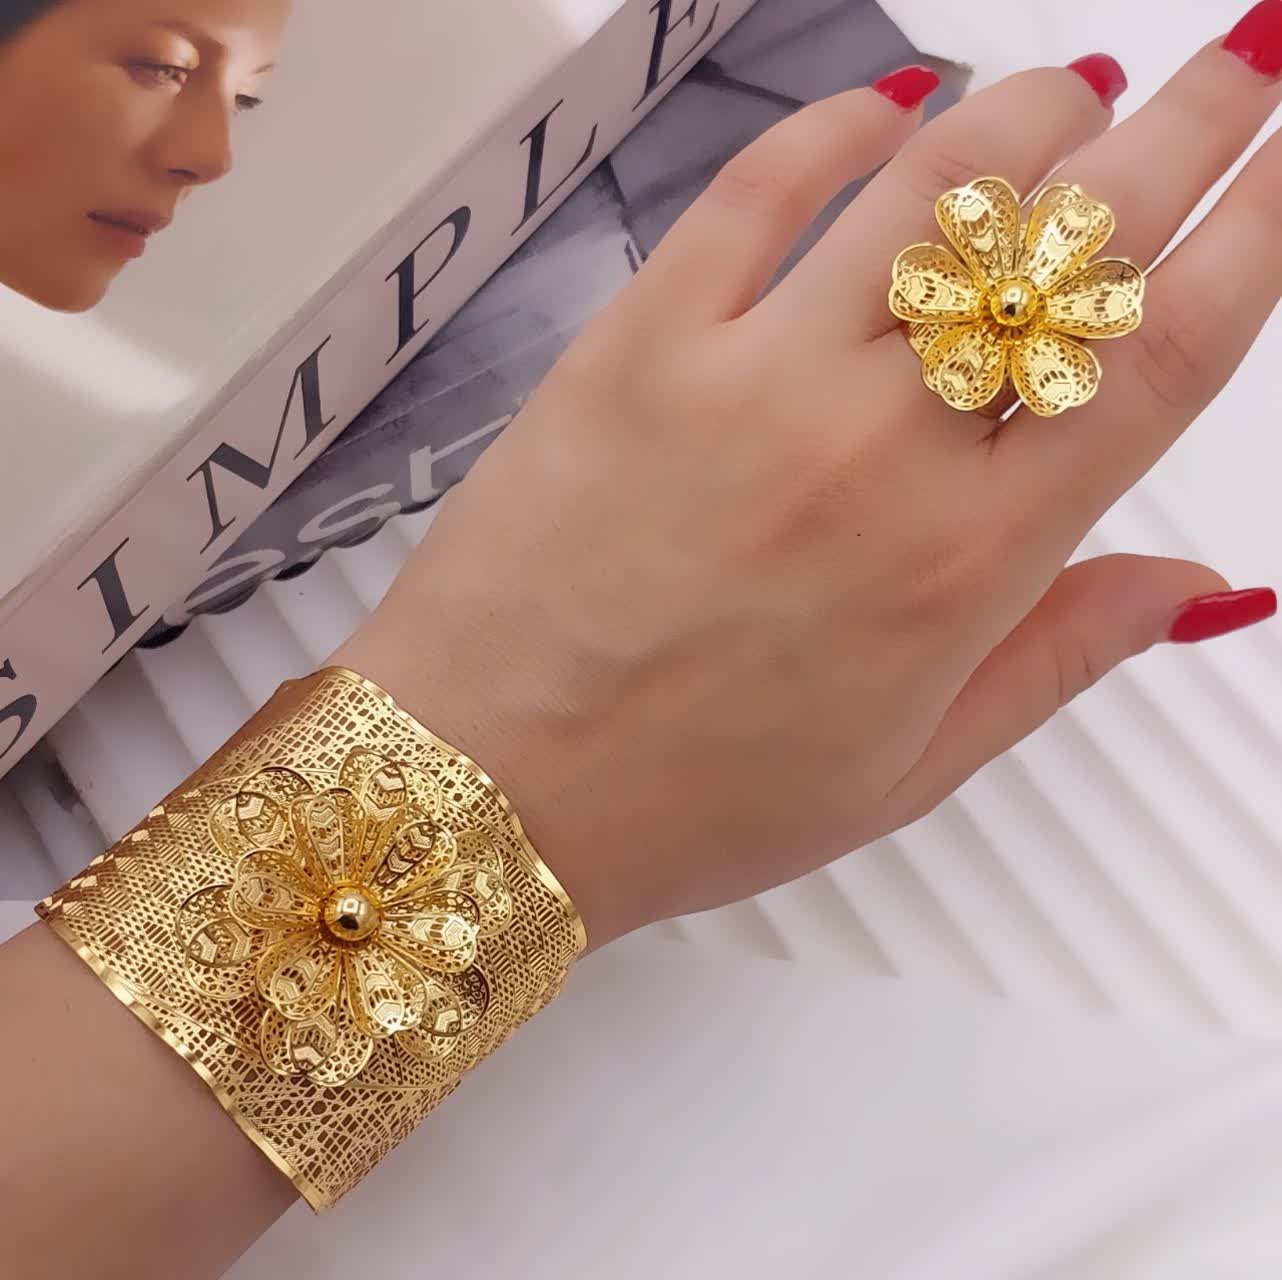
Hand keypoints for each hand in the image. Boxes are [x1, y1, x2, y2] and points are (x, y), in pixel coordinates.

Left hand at [335, 23, 1280, 949]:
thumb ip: (1060, 657)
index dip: (1255, 231)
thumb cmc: (686, 799)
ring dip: (1030, 116)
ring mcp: (749, 377)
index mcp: (962, 568)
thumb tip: (1199, 586)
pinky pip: (758, 185)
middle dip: (1183, 130)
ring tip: (1078, 94)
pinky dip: (839, 125)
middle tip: (1232, 71)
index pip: (1158, 359)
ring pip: (931, 185)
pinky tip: (888, 110)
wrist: (487, 782)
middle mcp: (873, 450)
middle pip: (1069, 242)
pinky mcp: (638, 340)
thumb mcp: (909, 770)